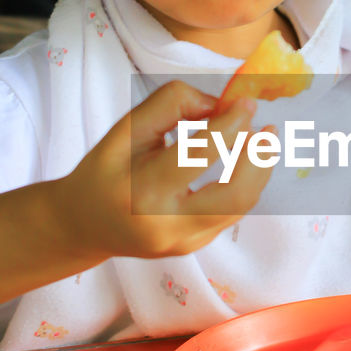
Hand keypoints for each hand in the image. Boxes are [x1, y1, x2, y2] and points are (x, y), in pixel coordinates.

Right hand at [57, 80, 270, 260]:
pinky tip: (240, 163)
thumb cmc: (105, 170)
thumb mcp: (127, 128)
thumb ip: (172, 105)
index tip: (246, 103)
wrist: (84, 225)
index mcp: (142, 191)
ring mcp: (183, 243)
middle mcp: (166, 225)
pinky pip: (230, 214)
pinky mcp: (194, 248)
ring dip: (258, 171)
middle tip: (266, 130)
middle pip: (235, 195)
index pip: (197, 155)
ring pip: (240, 207)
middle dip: (259, 159)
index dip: (230, 125)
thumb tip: (221, 105)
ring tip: (260, 142)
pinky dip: (242, 184)